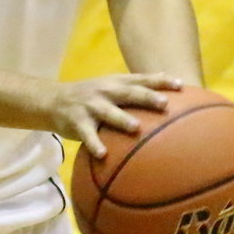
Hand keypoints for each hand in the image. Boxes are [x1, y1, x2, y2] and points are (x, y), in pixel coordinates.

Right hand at [47, 73, 182, 159]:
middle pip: (128, 93)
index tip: (180, 86)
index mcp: (115, 82)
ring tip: (136, 127)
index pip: (141, 79)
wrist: (52, 100)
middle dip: (146, 97)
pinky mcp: (77, 122)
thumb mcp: (110, 85)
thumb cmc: (91, 95)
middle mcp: (104, 91)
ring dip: (122, 119)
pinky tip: (102, 154)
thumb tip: (168, 80)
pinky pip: (87, 135)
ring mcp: (90, 106)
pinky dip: (94, 144)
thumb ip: (135, 85)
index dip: (160, 81)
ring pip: (108, 112)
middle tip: (164, 104)